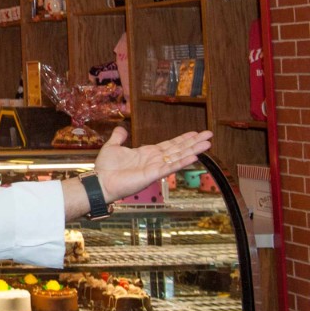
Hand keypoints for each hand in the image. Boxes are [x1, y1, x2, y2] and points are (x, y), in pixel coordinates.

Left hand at [94, 126, 212, 200]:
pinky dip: (181, 162)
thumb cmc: (106, 168)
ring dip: (193, 150)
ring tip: (208, 144)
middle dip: (194, 142)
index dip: (183, 138)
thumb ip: (119, 138)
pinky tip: (194, 157)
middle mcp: (155, 160)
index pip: (170, 144)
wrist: (100, 181)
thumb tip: (121, 128)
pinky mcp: (153, 175)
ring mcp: (155, 167)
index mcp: (147, 153)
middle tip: (209, 135)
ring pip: (178, 157)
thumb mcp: (113, 147)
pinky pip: (170, 167)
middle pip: (179, 149)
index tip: (195, 132)